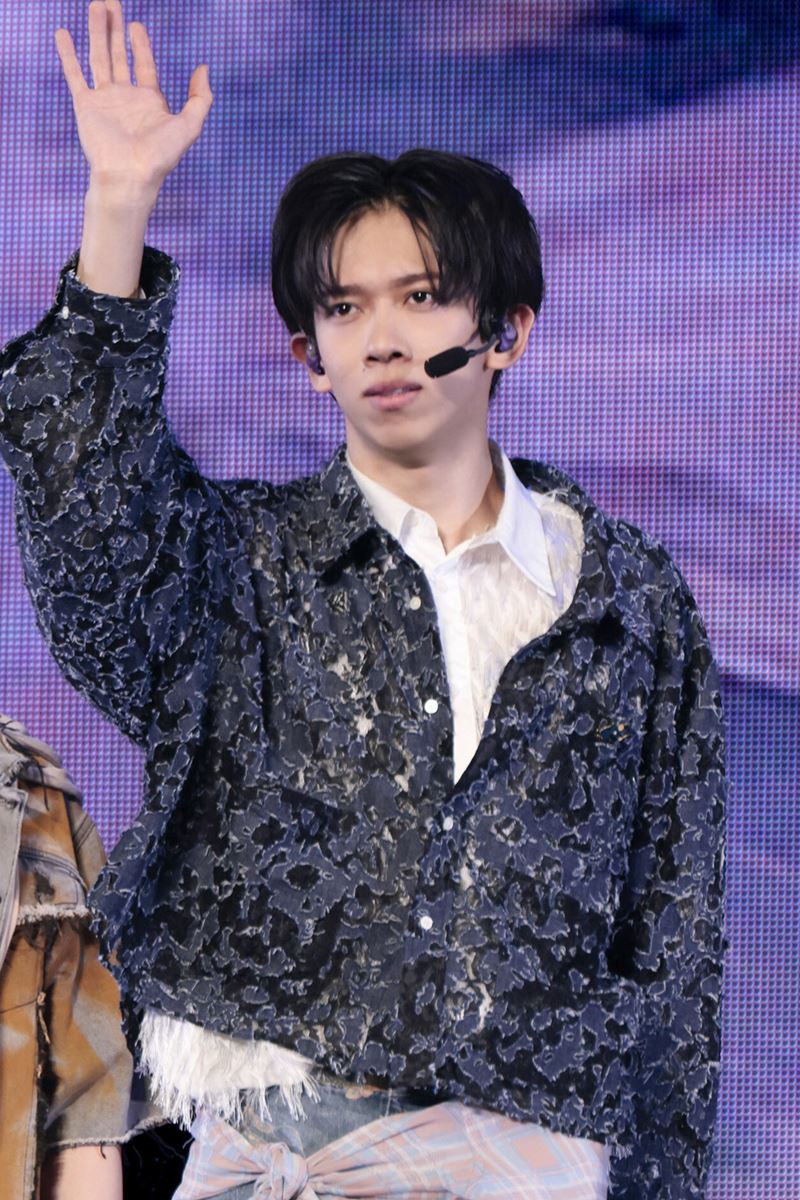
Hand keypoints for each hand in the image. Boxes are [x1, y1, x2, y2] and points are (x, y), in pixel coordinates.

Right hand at [55, 0, 211, 196]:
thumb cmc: (160, 157)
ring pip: (99, 57)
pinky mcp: (86, 105)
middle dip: (115, 28)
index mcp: (149, 101)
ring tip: (96, 5)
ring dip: (97, 31)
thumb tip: (203, 68)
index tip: (136, 25)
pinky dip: (68, 54)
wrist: (129, 175)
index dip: (140, 44)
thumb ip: (200, 98)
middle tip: (110, 2)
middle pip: (119, 55)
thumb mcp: (190, 126)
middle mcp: (126, 97)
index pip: (144, 64)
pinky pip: (75, 74)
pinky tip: (63, 34)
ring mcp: (105, 100)